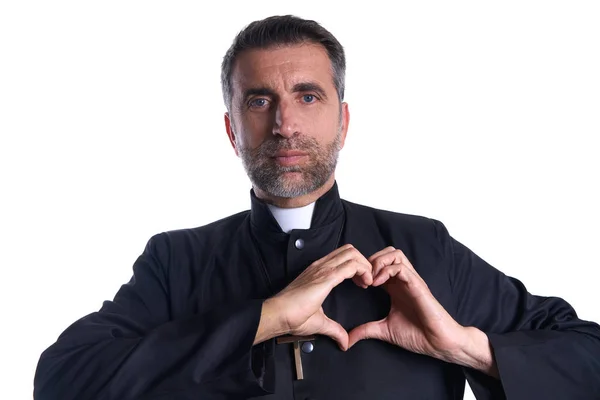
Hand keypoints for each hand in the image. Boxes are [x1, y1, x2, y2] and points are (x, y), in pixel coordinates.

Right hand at [255, 244, 372, 349]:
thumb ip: (334, 330)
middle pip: (350, 250)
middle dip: (364, 262)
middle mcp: (321, 266)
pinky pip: (351, 265)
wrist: (279, 314)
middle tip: (367, 281)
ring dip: (365, 265)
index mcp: (319, 272)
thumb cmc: (292, 315)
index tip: (361, 283)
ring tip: (367, 282)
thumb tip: (344, 342)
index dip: (357, 266)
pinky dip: (364, 271)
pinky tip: (365, 284)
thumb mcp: (319, 322)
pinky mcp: (326, 276)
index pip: (343, 256)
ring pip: (352, 253)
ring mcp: (323, 269)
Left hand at [347, 247, 465, 360]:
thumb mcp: (385, 330)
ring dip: (378, 262)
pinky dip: (386, 271)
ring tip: (370, 280)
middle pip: (386, 253)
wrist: (438, 343)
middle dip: (370, 260)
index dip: (364, 269)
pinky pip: (401, 267)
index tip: (356, 284)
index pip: (379, 264)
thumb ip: (366, 330)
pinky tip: (377, 284)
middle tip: (362, 278)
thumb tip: (348, 339)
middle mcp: (402, 280)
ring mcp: (410, 280)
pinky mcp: (417, 285)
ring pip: (394, 254)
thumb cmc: (417, 335)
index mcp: (395, 287)